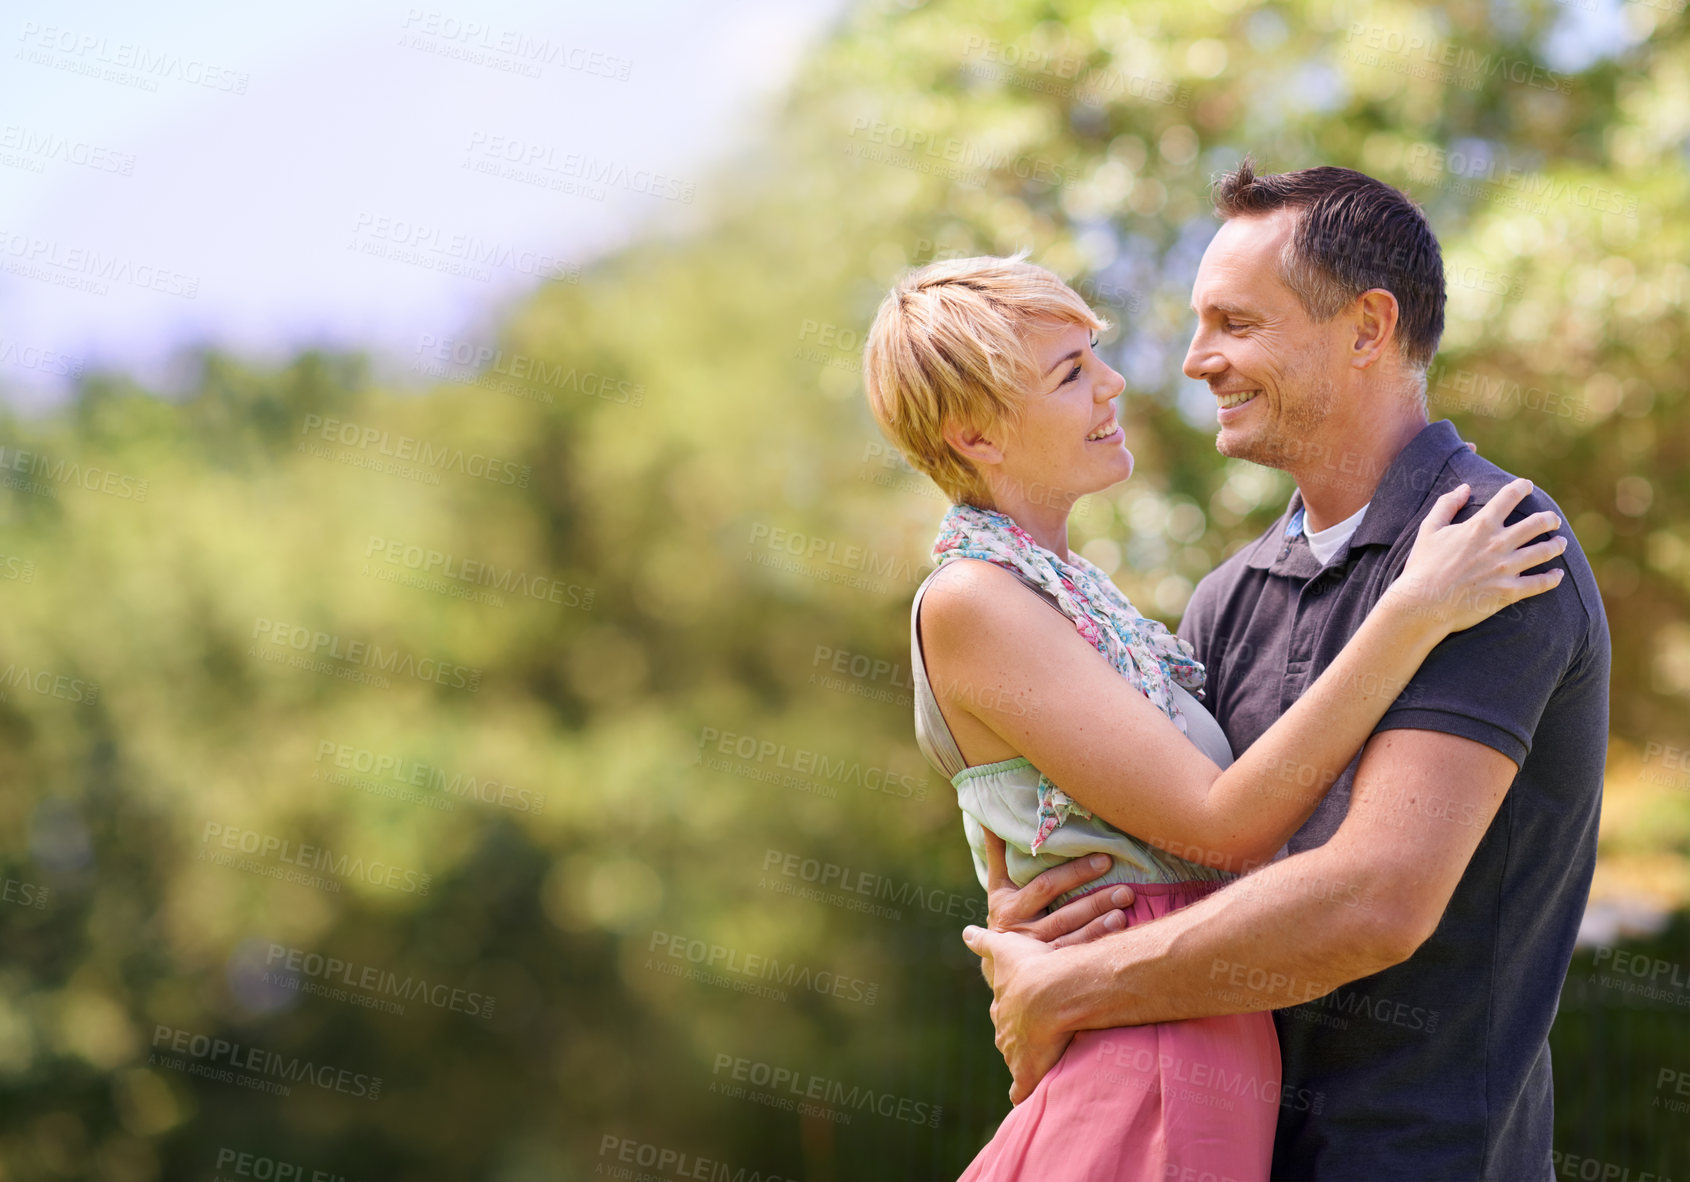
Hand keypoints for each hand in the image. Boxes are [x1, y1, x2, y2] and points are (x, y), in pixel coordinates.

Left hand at [960, 924, 1072, 1104]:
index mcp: (1001, 1004)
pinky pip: (1021, 1088)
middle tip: (1032, 1033)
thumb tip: (965, 931)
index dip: (1012, 1007)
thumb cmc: (1032, 966)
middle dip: (1017, 1035)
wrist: (1051, 993)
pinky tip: (1020, 1097)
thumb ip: (985, 941)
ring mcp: (1015, 1053)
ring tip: (1036, 1059)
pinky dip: (1020, 1092)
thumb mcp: (1005, 946)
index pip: (1004, 1009)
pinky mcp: (1029, 1071)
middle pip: (1008, 1035)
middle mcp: (1004, 1030)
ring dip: (1024, 1060)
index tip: (1020, 1007)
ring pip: (1015, 1058)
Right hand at [981, 828, 1133, 947]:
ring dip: (1100, 924)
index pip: (1046, 886)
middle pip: (1063, 914)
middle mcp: (1022, 930)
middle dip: (1096, 901)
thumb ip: (997, 850)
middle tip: (1126, 889)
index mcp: (1009, 904)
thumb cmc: (1005, 909)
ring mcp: (1037, 952)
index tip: (1105, 859)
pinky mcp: (1050, 969)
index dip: (1075, 873)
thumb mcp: (998, 883)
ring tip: (1125, 910)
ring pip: (1072, 938)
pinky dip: (1099, 944)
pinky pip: (1078, 958)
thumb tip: (990, 817)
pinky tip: (1120, 934)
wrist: (997, 960)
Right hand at [1386, 477, 1566, 633]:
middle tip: (1553, 520)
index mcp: (1480, 526)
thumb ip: (1446, 505)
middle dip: (1550, 519)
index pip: (1509, 497)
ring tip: (1560, 543)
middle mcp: (1498, 544)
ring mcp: (1506, 569)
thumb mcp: (1429, 529)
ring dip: (1557, 545)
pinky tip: (1557, 575)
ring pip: (1544, 551)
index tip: (1527, 486)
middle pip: (1537, 524)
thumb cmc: (1422, 566)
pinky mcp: (1509, 592)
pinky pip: (1540, 583)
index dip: (1522, 487)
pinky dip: (1553, 579)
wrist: (1422, 604)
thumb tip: (1464, 487)